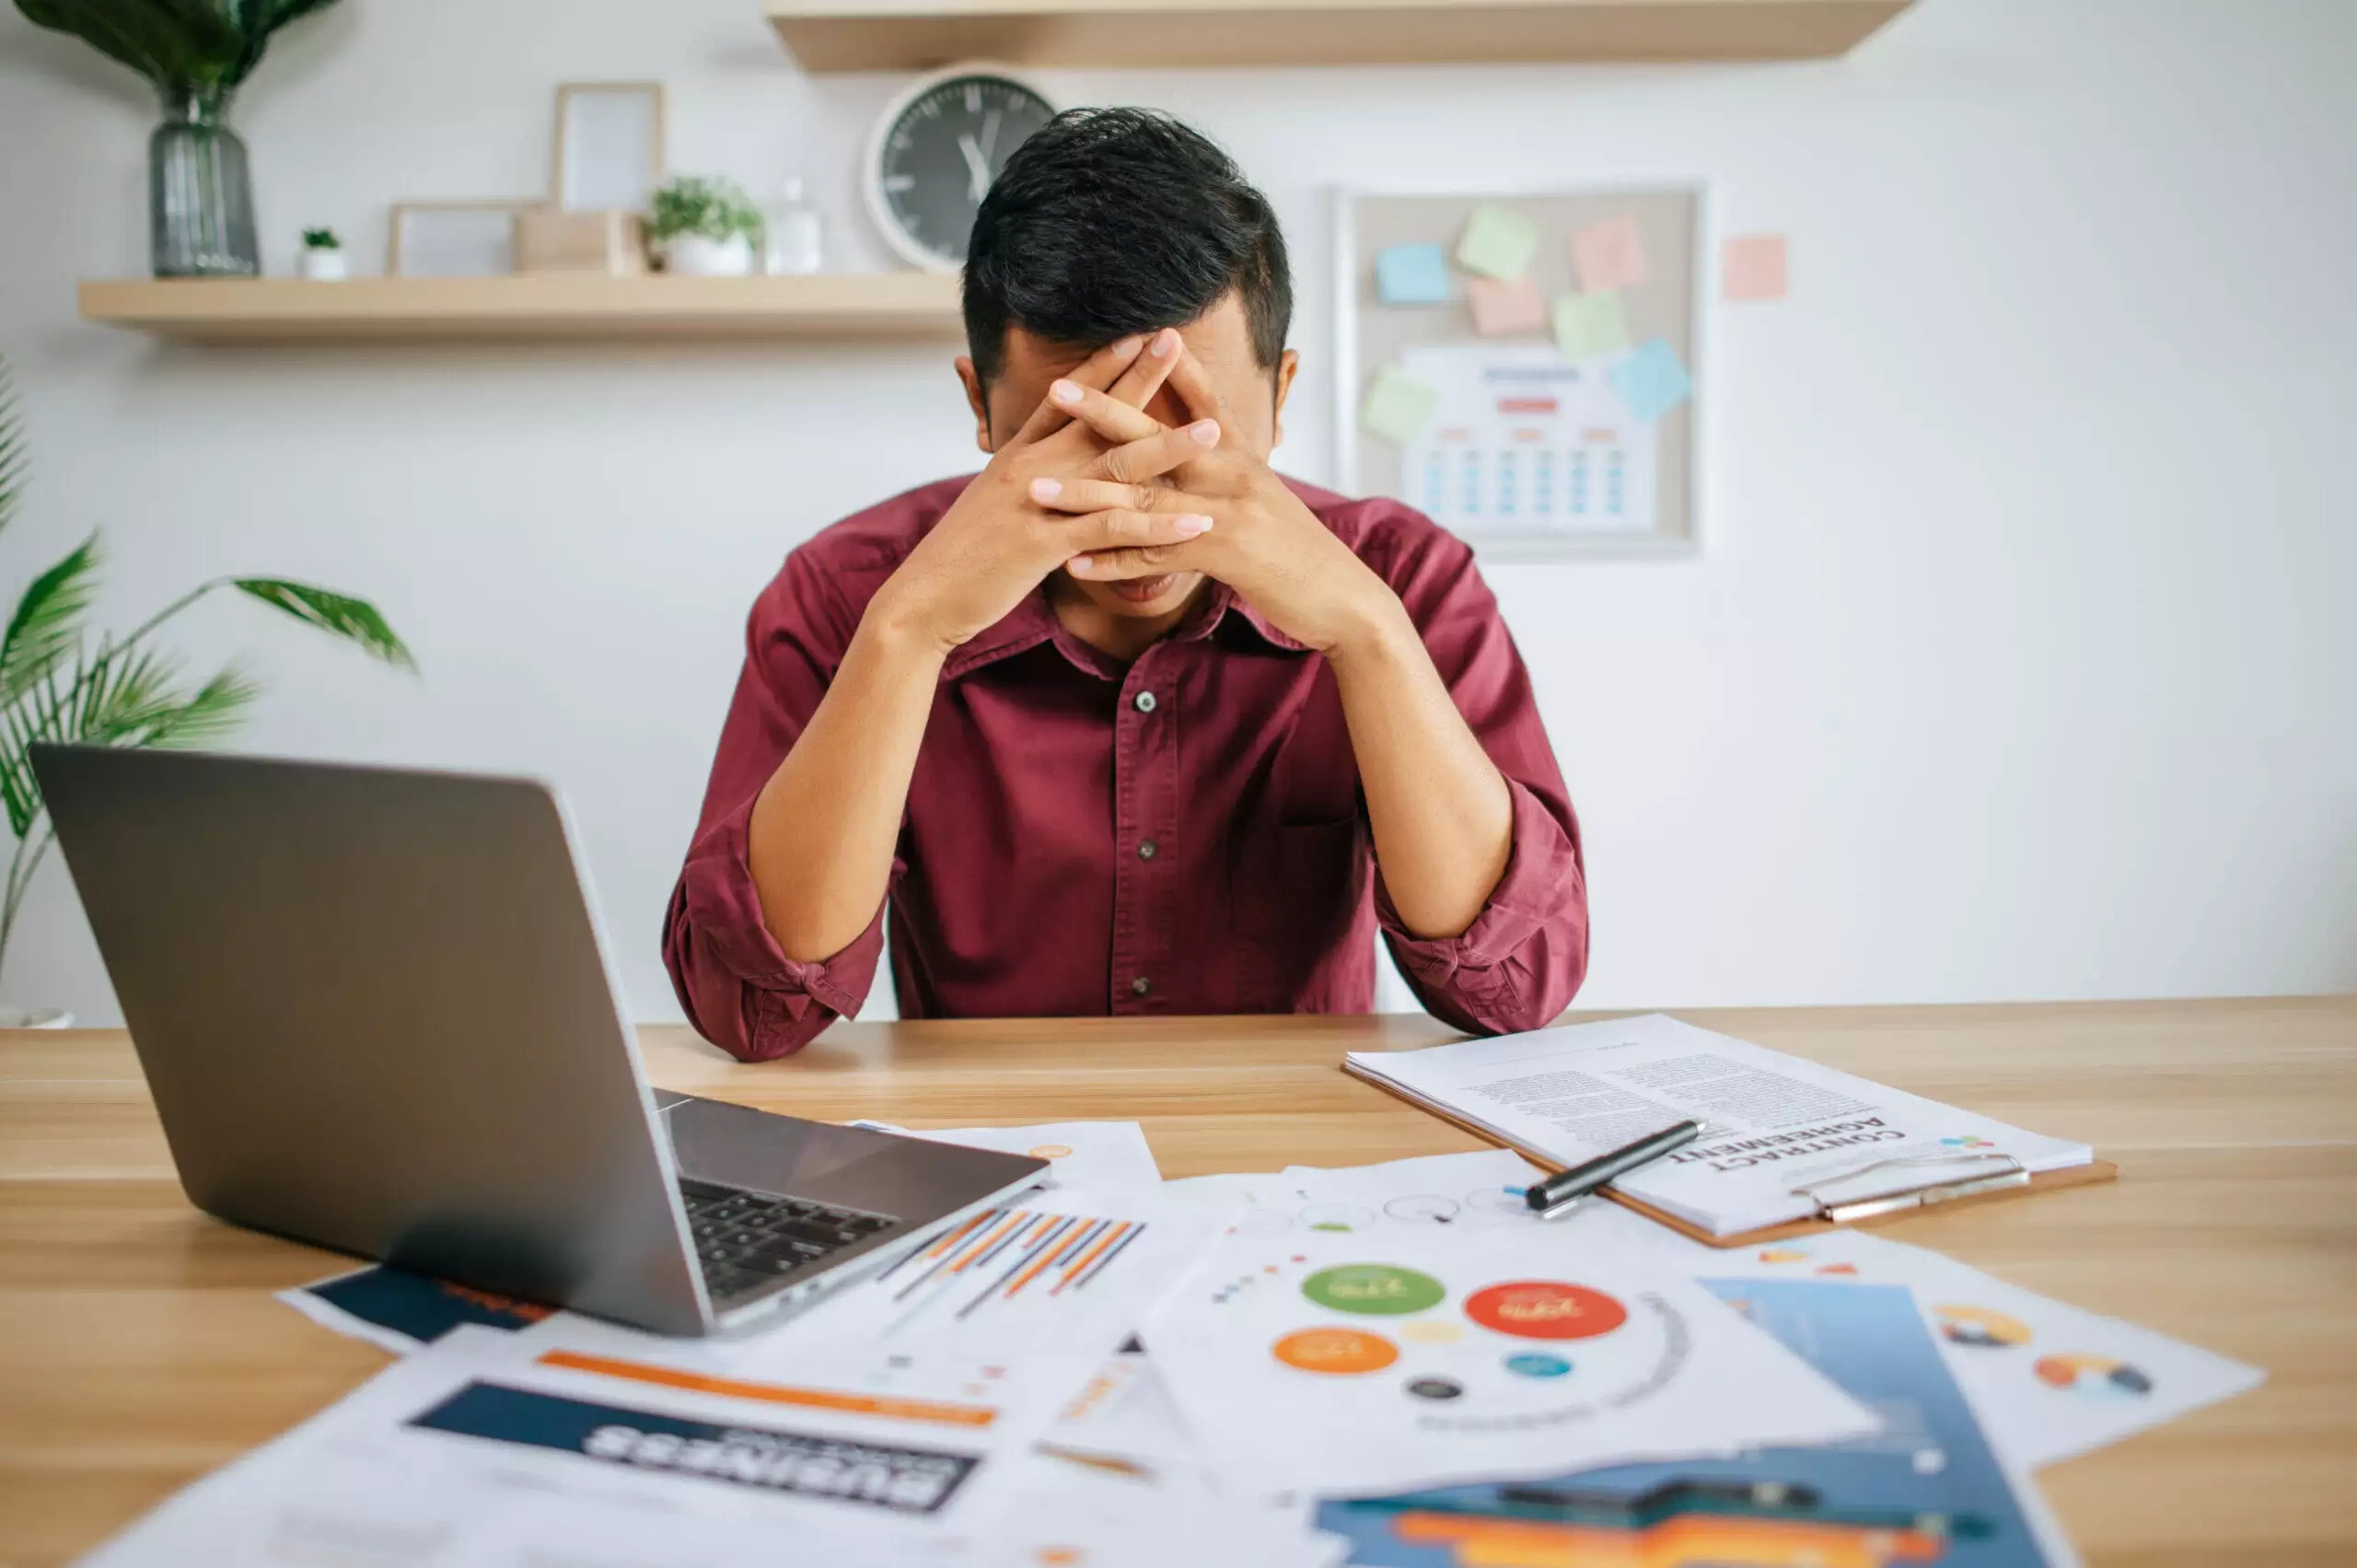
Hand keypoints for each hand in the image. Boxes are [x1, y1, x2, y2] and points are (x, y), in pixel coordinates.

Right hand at [869, 332, 1222, 651]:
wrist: (925, 597)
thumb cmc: (963, 556)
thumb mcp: (995, 504)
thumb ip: (1027, 480)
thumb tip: (1051, 469)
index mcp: (1018, 455)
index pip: (1066, 398)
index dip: (1102, 364)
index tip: (1136, 334)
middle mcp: (1030, 468)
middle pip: (1096, 414)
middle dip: (1140, 377)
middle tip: (1175, 337)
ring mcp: (1040, 503)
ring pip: (1113, 467)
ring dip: (1167, 447)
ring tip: (1212, 431)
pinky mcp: (1046, 544)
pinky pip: (1112, 530)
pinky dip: (1158, 528)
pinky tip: (1196, 523)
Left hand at [1026, 349, 1400, 654]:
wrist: (1345, 599)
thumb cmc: (1300, 555)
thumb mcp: (1266, 504)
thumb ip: (1229, 480)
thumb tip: (1202, 461)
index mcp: (1243, 458)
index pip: (1203, 400)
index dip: (1169, 367)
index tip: (1132, 334)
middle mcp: (1234, 473)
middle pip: (1159, 434)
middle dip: (1104, 410)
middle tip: (1057, 387)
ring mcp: (1229, 510)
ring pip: (1145, 495)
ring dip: (1087, 492)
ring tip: (1039, 487)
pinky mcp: (1226, 553)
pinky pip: (1156, 556)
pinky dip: (1113, 562)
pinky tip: (1073, 565)